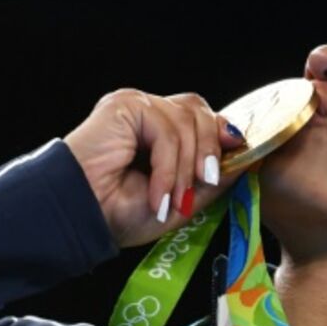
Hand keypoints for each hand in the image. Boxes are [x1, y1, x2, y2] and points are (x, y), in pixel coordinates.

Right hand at [63, 88, 246, 248]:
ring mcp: (136, 107)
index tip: (239, 159)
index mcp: (160, 133)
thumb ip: (212, 178)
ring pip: (186, 120)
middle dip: (210, 150)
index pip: (201, 119)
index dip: (222, 136)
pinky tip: (156, 193)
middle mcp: (148, 115)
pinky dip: (167, 167)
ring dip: (185, 167)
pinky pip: (165, 129)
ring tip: (173, 199)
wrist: (81, 219)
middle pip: (198, 110)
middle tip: (205, 184)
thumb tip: (245, 157)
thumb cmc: (119, 214)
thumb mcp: (182, 200)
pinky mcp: (124, 106)